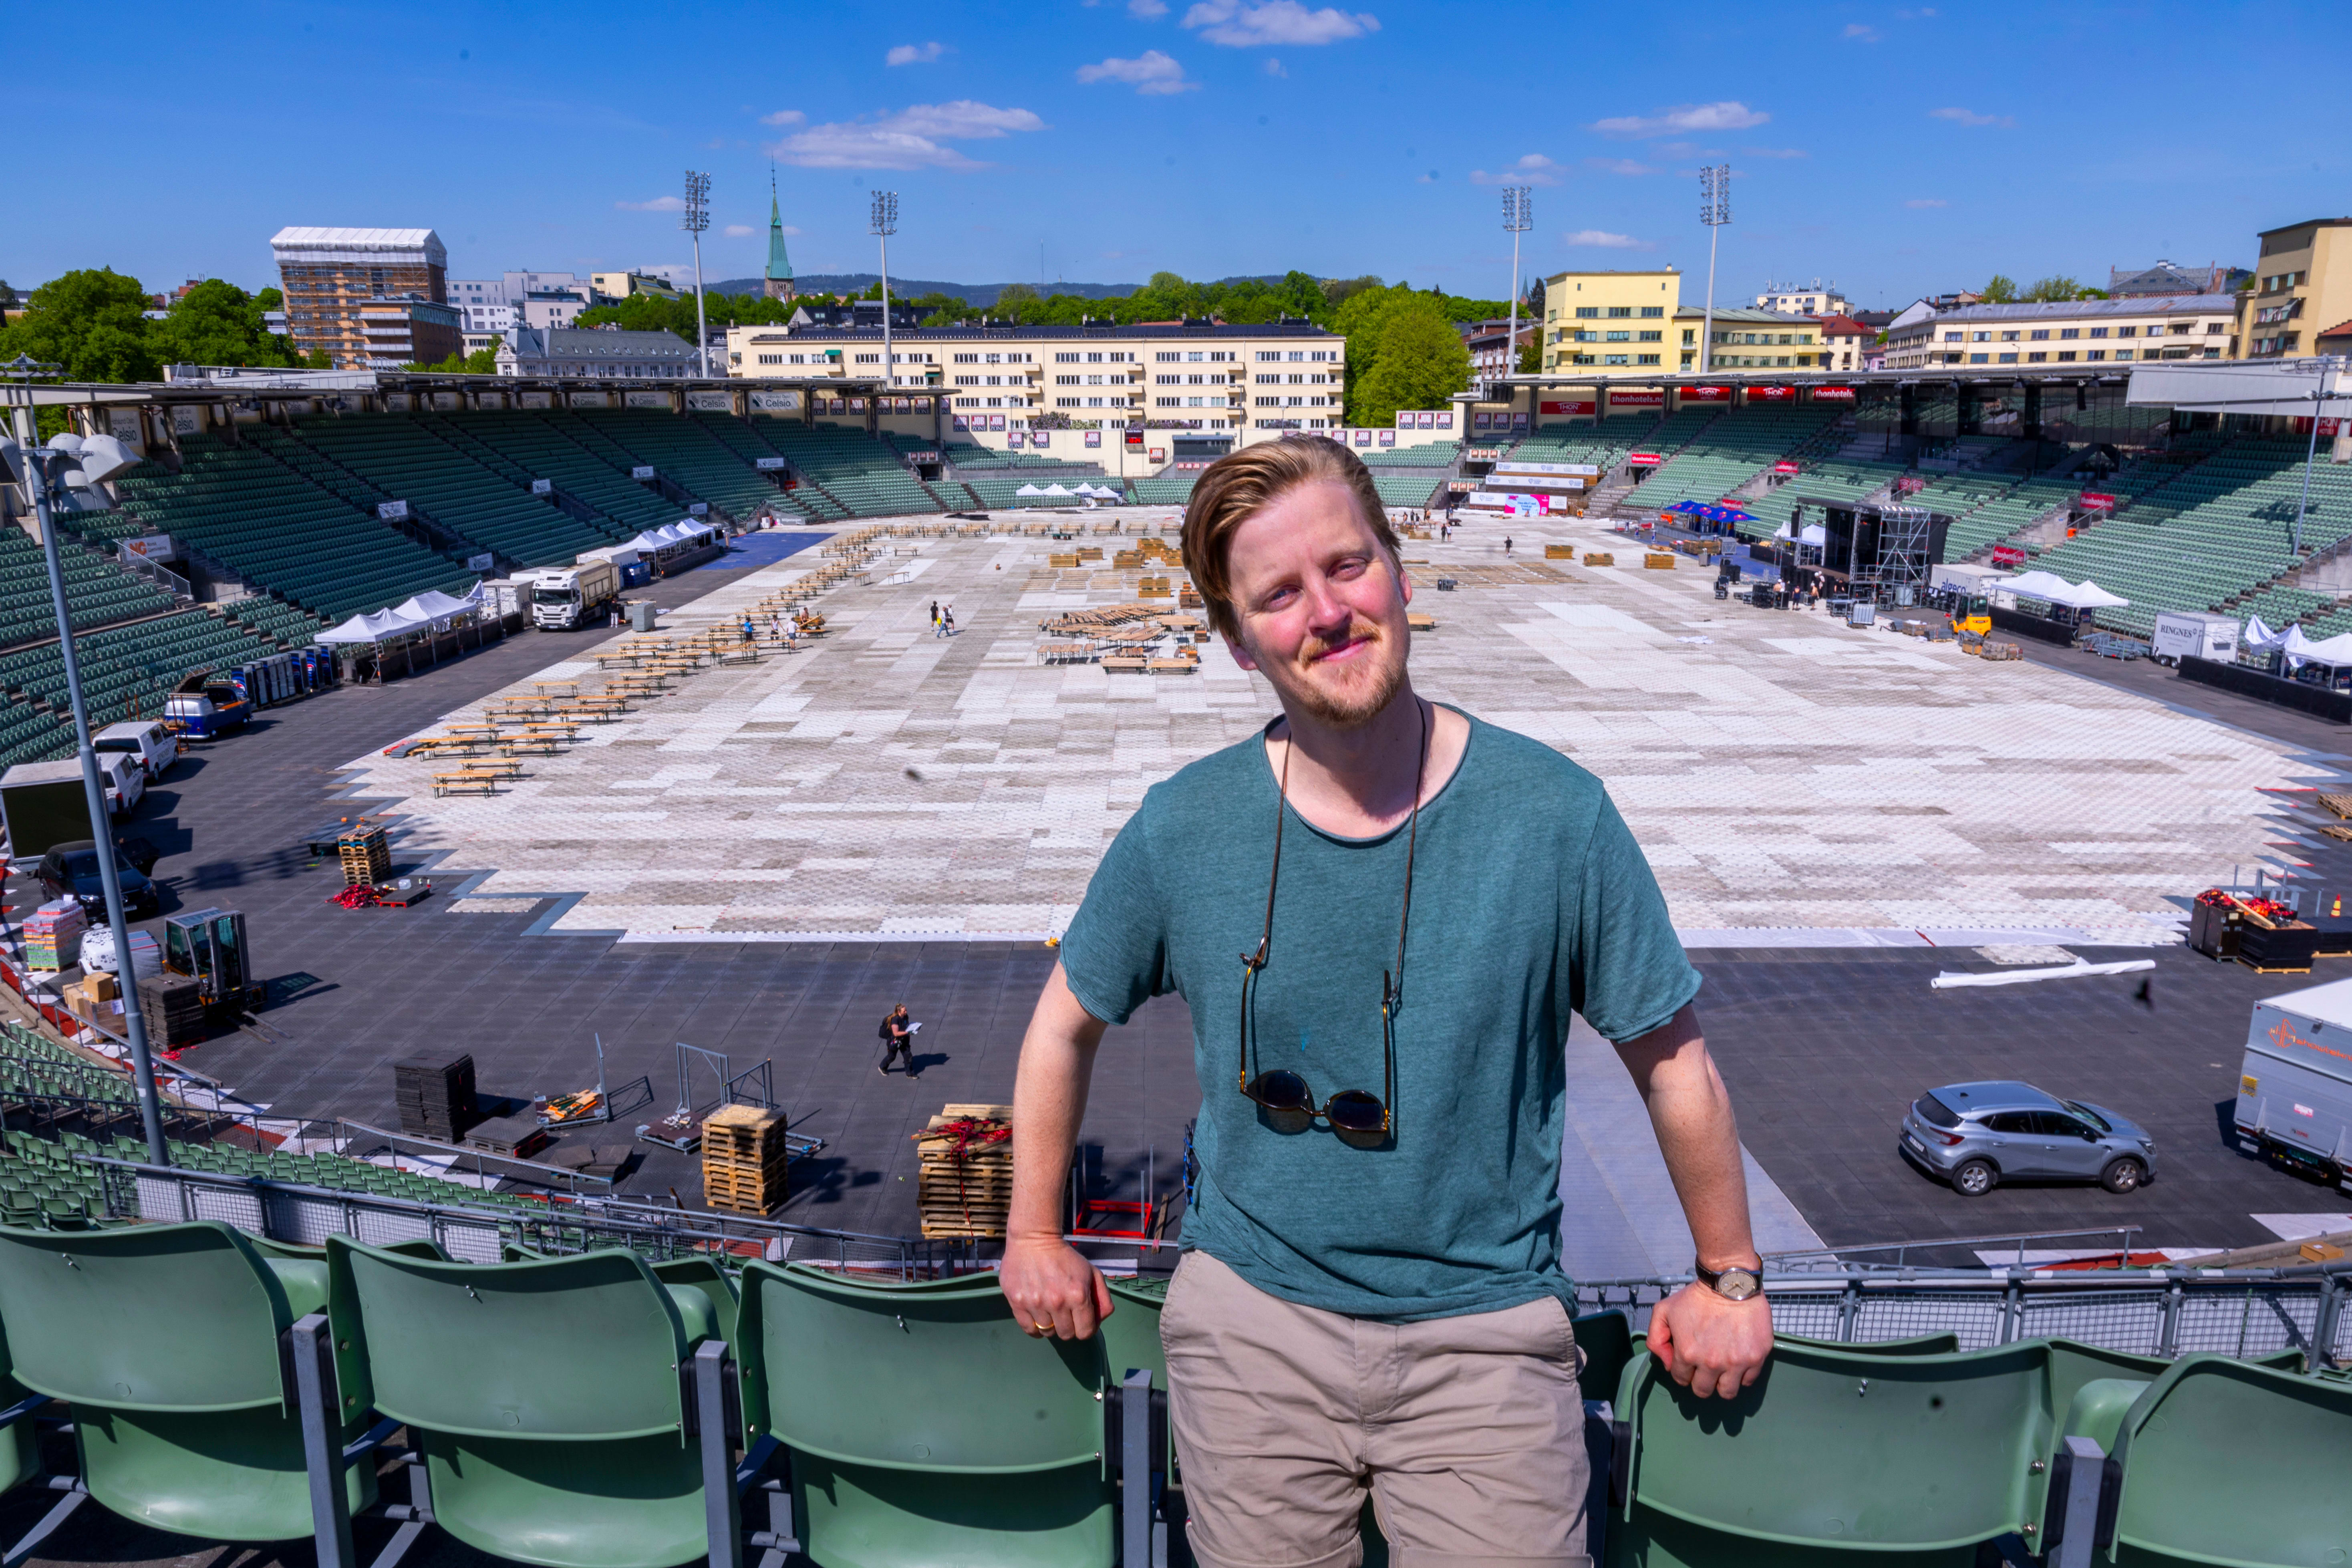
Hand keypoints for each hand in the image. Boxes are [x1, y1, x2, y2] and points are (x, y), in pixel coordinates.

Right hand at [1001, 1233, 1113, 1339]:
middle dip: (1069, 1327)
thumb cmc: (1065, 1257)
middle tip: (1065, 1313)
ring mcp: (1035, 1303)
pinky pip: (1028, 1329)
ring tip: (1049, 1309)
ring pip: (1047, 1333)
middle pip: (1066, 1334)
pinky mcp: (1017, 1302)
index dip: (1086, 1328)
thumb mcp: (1092, 1272)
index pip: (1085, 1332)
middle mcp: (1057, 1302)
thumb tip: (1099, 1321)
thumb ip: (1102, 1299)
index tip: (1081, 1321)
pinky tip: (1038, 1314)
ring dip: (1051, 1325)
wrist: (1034, 1239)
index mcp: (1078, 1295)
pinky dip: (1034, 1327)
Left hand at [1647, 1281, 1770, 1398]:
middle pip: (1703, 1391)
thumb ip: (1656, 1338)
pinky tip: (1737, 1361)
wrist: (1730, 1282)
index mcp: (1688, 1353)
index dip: (1683, 1371)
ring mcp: (1736, 1362)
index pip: (1681, 1379)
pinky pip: (1748, 1381)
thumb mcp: (1664, 1311)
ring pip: (1727, 1392)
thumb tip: (1667, 1363)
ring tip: (1722, 1370)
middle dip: (1701, 1382)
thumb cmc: (1697, 1296)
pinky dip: (1742, 1376)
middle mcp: (1711, 1363)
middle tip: (1705, 1368)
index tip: (1689, 1362)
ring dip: (1722, 1384)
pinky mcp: (1756, 1357)